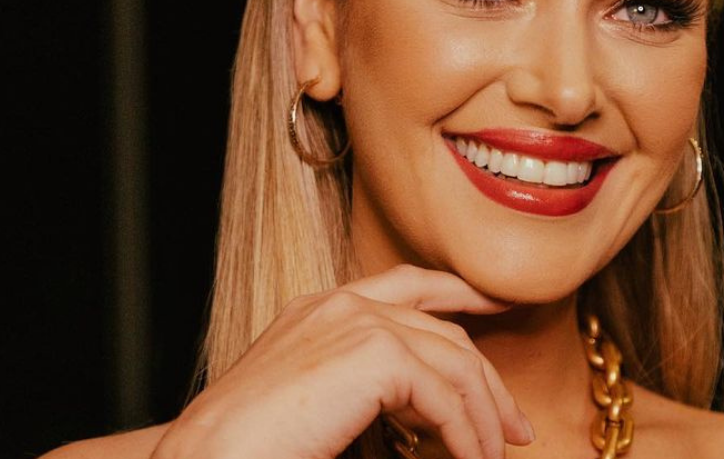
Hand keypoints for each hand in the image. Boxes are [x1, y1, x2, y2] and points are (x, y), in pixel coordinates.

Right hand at [150, 264, 534, 458]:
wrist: (210, 456)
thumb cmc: (254, 443)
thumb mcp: (321, 398)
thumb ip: (370, 385)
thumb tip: (429, 408)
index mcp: (325, 305)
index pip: (413, 283)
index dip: (464, 291)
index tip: (501, 305)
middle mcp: (344, 303)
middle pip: (447, 332)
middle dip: (488, 380)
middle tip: (513, 425)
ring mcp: (359, 321)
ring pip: (456, 364)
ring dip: (484, 417)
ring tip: (493, 455)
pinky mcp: (375, 353)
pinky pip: (446, 397)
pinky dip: (466, 434)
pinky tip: (469, 458)